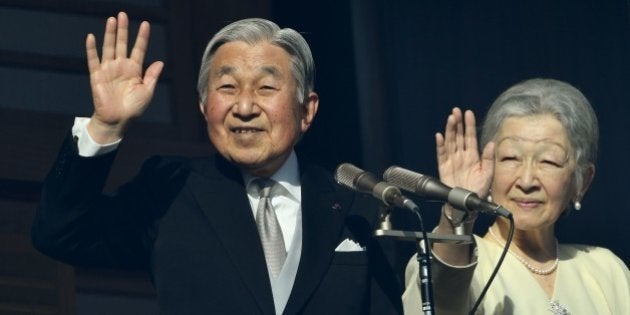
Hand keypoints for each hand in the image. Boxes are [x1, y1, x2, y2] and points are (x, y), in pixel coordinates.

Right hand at [86, 12, 163, 142]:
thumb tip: (160, 62)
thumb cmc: (134, 108)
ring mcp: (109, 70)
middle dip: (123, 30)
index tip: (146, 24)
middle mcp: (121, 66)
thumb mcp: (147, 91)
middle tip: (123, 14)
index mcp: (135, 70)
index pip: (139, 49)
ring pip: (109, 47)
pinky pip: (93, 60)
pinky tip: (91, 37)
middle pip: (122, 44)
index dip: (142, 37)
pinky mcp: (97, 76)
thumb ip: (151, 76)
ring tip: (112, 20)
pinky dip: (92, 49)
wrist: (118, 120)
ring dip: (110, 34)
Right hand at [435, 107, 494, 197]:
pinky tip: (440, 136)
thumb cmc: (478, 190)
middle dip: (458, 123)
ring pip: (450, 142)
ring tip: (450, 119)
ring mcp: (452, 161)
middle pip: (459, 136)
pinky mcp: (444, 167)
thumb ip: (489, 158)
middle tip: (456, 111)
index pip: (470, 137)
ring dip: (450, 130)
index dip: (469, 125)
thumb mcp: (488, 174)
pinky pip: (441, 154)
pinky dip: (440, 145)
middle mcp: (462, 156)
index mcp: (473, 156)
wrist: (467, 206)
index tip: (468, 113)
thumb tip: (491, 143)